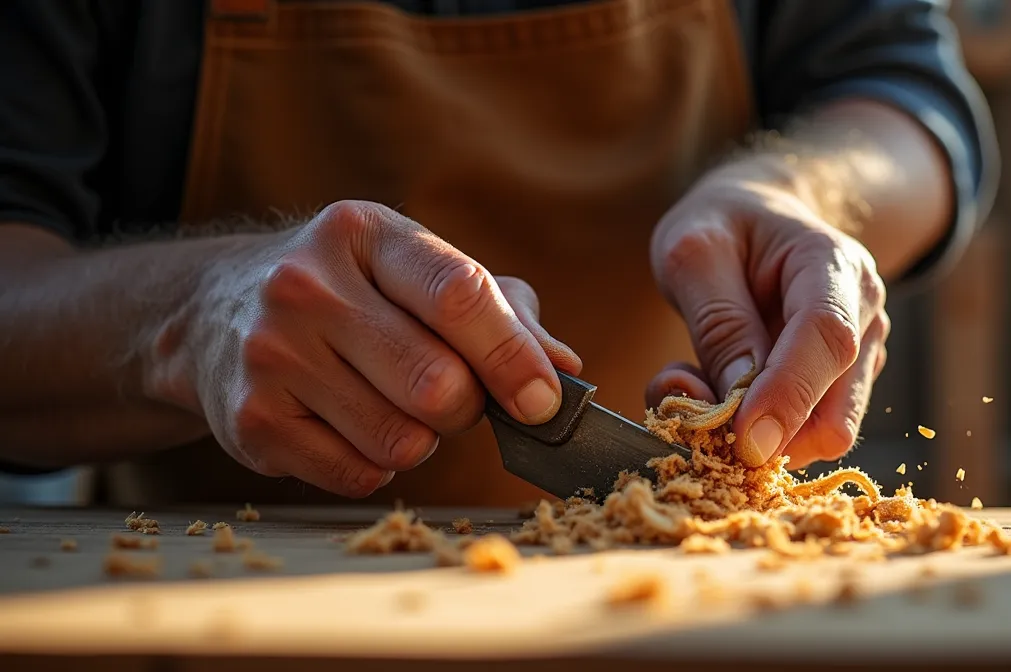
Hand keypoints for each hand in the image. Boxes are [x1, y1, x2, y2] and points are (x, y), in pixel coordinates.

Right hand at [171, 201, 580, 496]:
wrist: (213, 311)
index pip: (459, 296)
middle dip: (467, 406)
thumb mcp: (417, 271)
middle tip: (452, 395)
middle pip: (437, 383)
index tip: (544, 402)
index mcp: (365, 232)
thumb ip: (501, 312)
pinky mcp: (250, 420)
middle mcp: (307, 285)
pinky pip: (358, 474)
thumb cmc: (352, 290)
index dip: (513, 357)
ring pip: (401, 439)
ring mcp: (270, 354)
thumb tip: (563, 369)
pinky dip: (376, 465)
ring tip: (394, 405)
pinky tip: (352, 426)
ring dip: (421, 439)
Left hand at [648, 173, 888, 468]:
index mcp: (833, 264)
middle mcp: (862, 315)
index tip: (743, 440)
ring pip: (820, 434)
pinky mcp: (839, 386)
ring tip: (699, 389)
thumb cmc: (725, 226)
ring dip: (756, 435)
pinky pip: (804, 432)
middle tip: (694, 415)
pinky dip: (759, 430)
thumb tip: (738, 405)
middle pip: (837, 413)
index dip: (788, 396)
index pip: (829, 339)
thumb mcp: (695, 252)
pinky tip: (721, 392)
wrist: (758, 216)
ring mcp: (858, 355)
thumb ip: (717, 324)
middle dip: (768, 435)